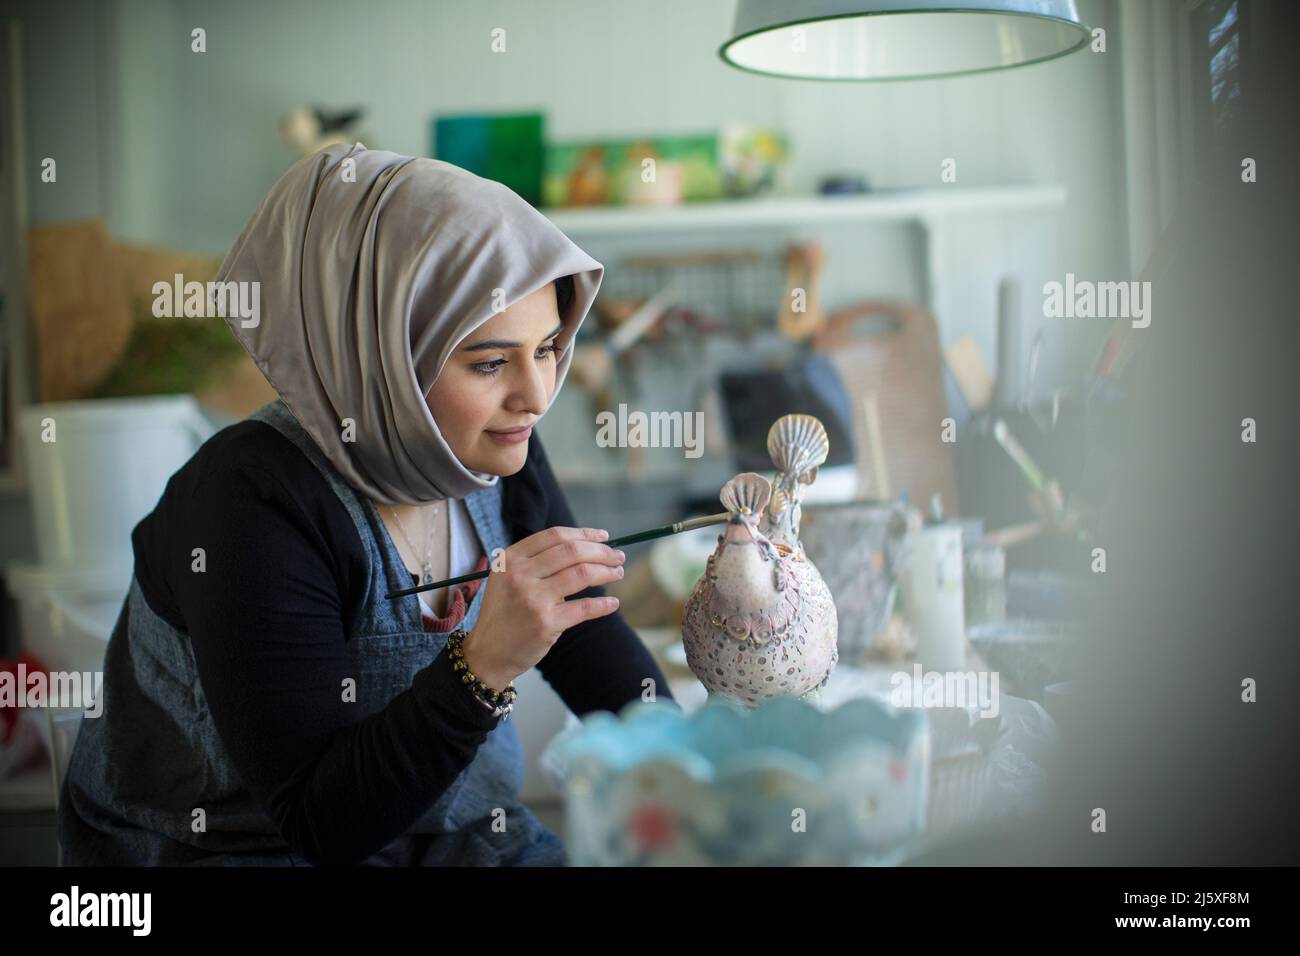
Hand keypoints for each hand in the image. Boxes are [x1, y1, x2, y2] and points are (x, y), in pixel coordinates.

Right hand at [458, 526, 625, 689]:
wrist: (488, 653)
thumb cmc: (504, 613)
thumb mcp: (507, 578)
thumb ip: (535, 562)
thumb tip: (585, 548)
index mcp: (511, 559)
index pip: (555, 536)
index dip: (584, 534)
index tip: (604, 537)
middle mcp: (519, 575)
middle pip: (572, 551)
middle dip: (601, 552)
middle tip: (617, 556)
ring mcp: (532, 599)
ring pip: (581, 574)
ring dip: (607, 572)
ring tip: (618, 573)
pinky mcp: (545, 624)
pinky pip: (584, 608)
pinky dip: (603, 605)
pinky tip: (613, 604)